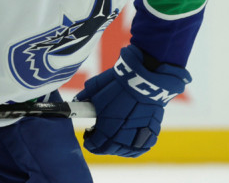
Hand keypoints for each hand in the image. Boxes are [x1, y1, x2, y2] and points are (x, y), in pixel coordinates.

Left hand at [75, 45, 190, 156]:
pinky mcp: (152, 130)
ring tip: (114, 140)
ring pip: (126, 151)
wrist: (145, 78)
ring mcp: (139, 135)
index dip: (89, 141)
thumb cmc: (118, 83)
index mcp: (106, 128)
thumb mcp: (96, 88)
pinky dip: (135, 148)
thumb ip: (84, 98)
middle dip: (102, 145)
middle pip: (110, 149)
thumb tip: (76, 102)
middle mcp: (122, 136)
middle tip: (99, 136)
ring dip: (118, 148)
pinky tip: (130, 143)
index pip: (94, 144)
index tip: (88, 135)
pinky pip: (143, 147)